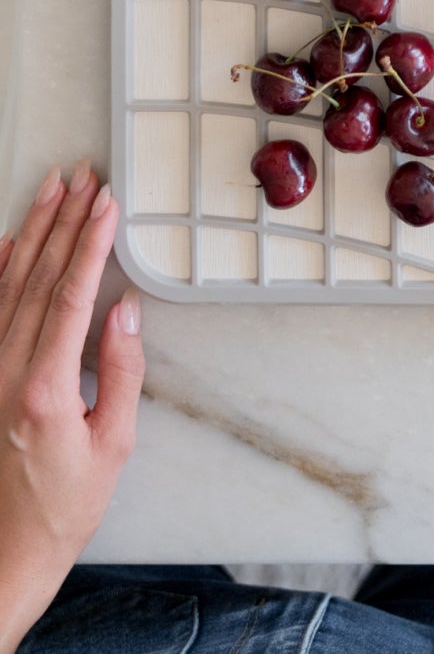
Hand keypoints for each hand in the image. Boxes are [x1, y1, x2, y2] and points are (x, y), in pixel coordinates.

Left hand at [0, 163, 143, 650]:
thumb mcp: (114, 442)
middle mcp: (7, 375)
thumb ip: (121, 372)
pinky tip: (11, 242)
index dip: (91, 244)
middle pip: (38, 279)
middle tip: (82, 177)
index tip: (107, 204)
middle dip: (63, 222)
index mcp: (46, 388)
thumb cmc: (66, 504)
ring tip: (50, 191)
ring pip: (9, 286)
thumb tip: (125, 313)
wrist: (7, 552)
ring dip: (32, 233)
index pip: (72, 295)